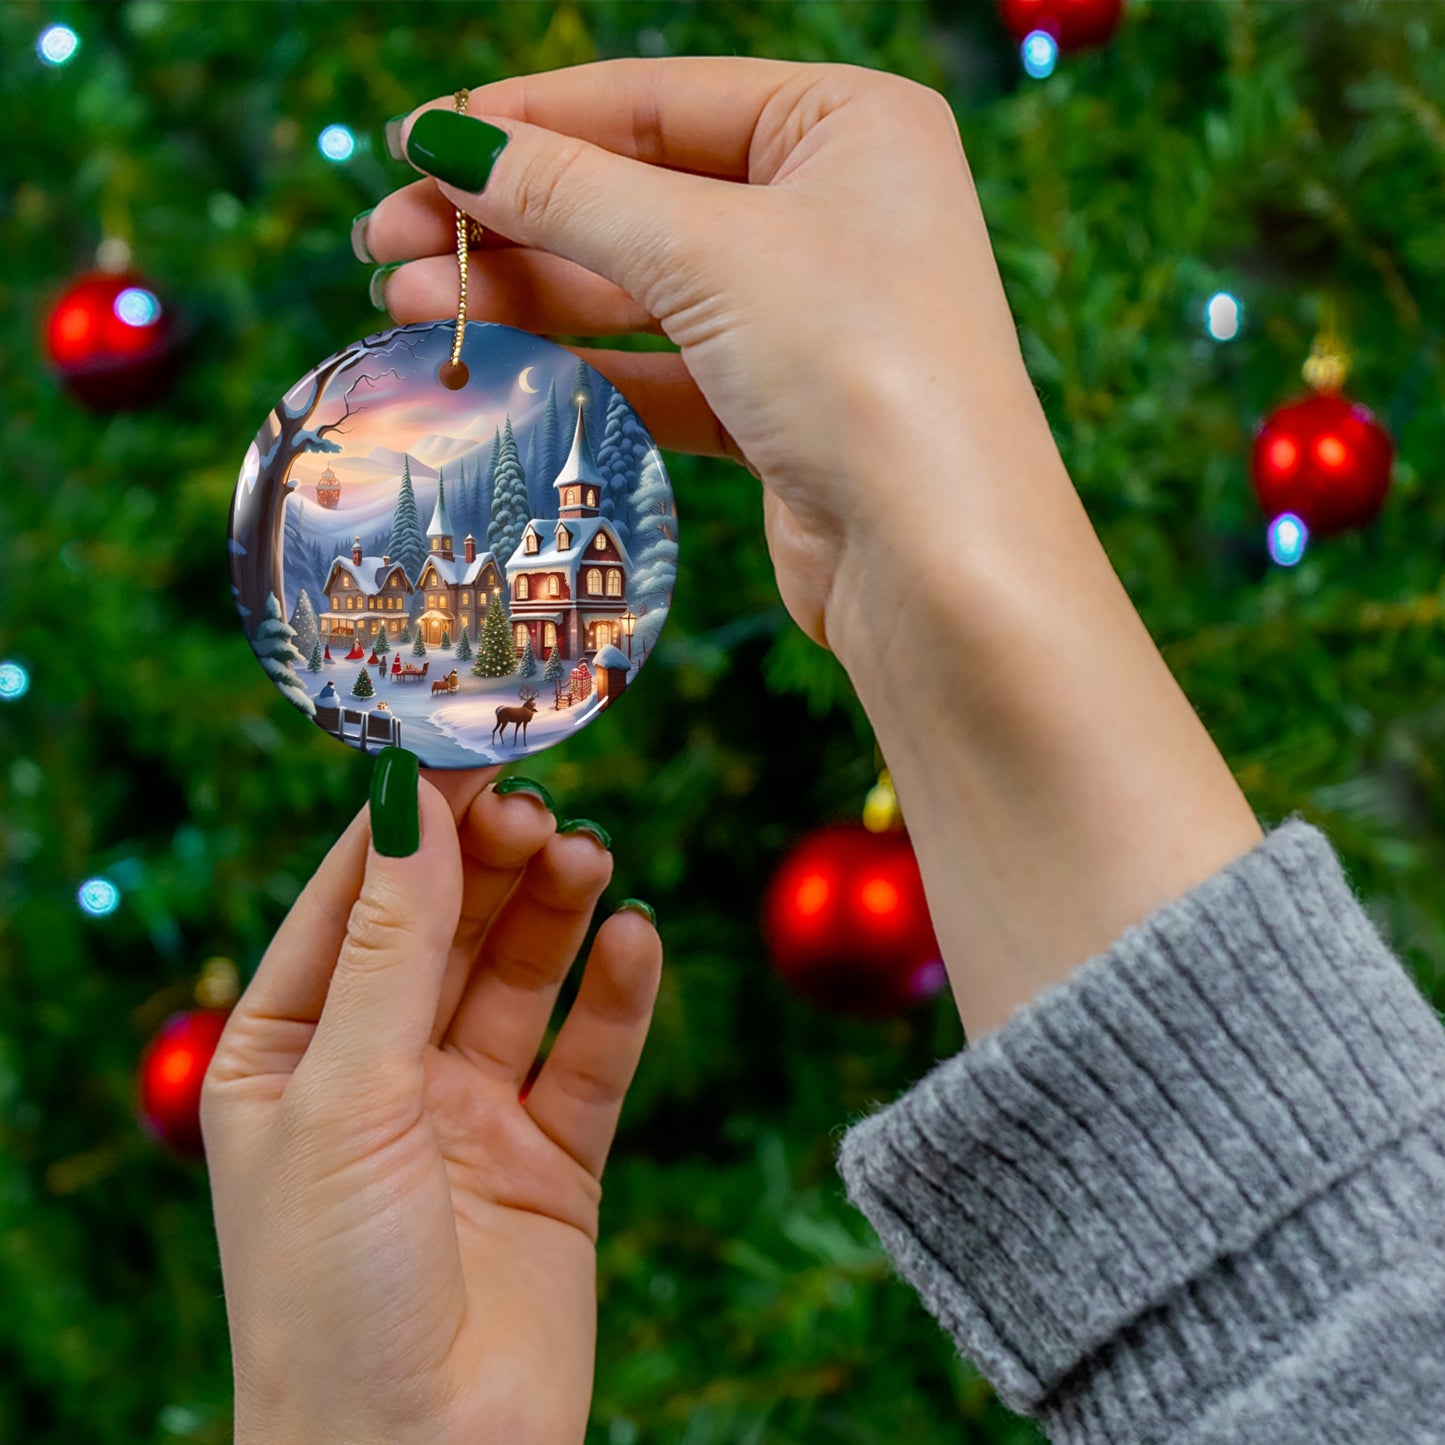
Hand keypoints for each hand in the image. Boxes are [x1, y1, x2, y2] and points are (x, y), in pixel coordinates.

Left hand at [202, 761, 661, 1444]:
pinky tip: (636, 940)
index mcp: (290, 1053)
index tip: (467, 748)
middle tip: (539, 810)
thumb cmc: (331, 1293)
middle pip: (447, 928)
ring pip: (521, 978)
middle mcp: (380, 1073)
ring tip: (589, 859)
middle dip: (491, 863)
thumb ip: (392, 947)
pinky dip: (618, 995)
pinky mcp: (552, 1159)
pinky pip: (591, 1055)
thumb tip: (413, 803)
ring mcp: (469, 1114)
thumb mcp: (346, 1096)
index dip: (410, 823)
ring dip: (556, 912)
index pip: (353, 902)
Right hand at [362, 60, 1262, 1040]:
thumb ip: (570, 193)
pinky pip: (664, 368)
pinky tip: (492, 362)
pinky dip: (582, 365)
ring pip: (641, 290)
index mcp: (847, 126)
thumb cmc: (859, 368)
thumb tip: (446, 143)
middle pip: (638, 197)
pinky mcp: (783, 408)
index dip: (527, 122)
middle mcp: (835, 210)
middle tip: (386, 242)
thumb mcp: (706, 253)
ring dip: (528, 295)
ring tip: (410, 303)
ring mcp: (810, 315)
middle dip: (511, 220)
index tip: (416, 146)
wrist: (940, 563)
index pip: (656, 100)